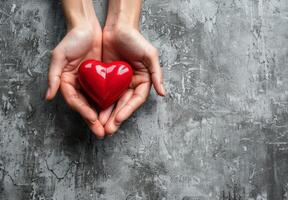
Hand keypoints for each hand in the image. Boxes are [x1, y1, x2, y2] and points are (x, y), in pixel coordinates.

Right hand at [45, 3, 105, 137]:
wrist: (88, 28)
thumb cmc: (72, 40)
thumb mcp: (59, 55)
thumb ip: (53, 76)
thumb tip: (48, 96)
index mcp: (67, 82)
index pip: (75, 101)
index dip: (83, 111)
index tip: (93, 120)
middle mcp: (78, 85)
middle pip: (86, 106)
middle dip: (94, 121)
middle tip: (102, 133)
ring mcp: (90, 84)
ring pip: (96, 103)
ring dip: (102, 117)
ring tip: (110, 128)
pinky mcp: (101, 80)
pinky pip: (105, 94)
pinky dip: (109, 104)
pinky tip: (115, 113)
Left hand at [100, 24, 165, 134]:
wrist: (117, 27)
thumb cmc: (135, 39)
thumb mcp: (150, 55)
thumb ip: (156, 74)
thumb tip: (163, 93)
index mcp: (143, 81)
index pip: (136, 100)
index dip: (127, 111)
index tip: (118, 120)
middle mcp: (131, 84)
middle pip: (123, 104)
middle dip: (115, 118)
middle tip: (107, 130)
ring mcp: (118, 83)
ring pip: (112, 102)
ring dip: (106, 115)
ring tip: (99, 126)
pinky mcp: (106, 80)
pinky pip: (102, 94)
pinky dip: (98, 103)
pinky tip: (93, 112)